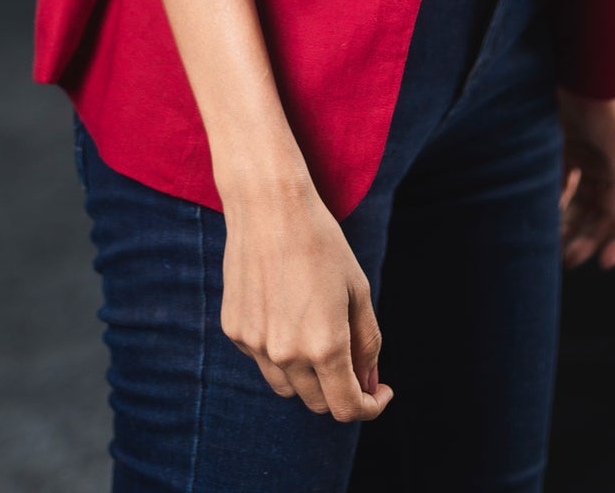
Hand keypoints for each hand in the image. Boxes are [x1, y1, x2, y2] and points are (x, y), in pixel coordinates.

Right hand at [218, 171, 393, 420]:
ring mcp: (256, 345)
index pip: (346, 407)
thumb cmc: (321, 243)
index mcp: (325, 346)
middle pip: (317, 402)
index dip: (369, 406)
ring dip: (308, 376)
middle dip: (340, 389)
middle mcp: (286, 354)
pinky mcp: (235, 331)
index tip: (379, 391)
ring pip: (287, 386)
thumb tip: (369, 382)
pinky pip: (263, 359)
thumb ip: (367, 343)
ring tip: (315, 329)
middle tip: (353, 358)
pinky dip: (279, 351)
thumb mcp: (358, 291)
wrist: (269, 206)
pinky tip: (285, 309)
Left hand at [555, 86, 614, 268]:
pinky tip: (546, 219)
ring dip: (573, 226)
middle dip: (591, 238)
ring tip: (556, 248)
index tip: (604, 261)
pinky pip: (566, 187)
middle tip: (570, 259)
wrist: (575, 62)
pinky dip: (558, 204)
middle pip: (608, 214)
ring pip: (586, 205)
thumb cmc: (605, 97)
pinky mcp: (571, 150)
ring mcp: (595, 159)